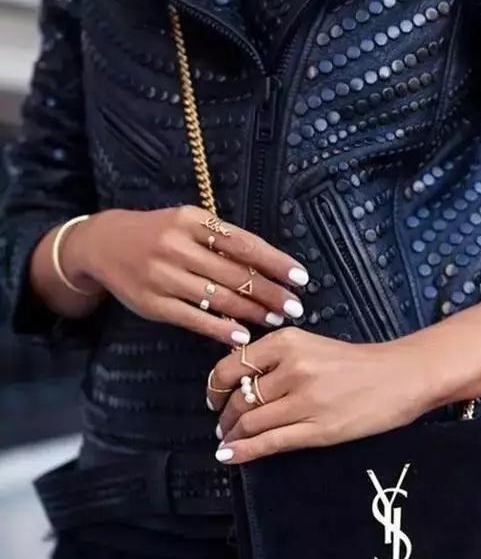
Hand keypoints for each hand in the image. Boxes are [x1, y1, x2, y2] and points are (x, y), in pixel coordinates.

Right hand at [62, 206, 308, 345]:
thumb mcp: (188, 223)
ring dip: (252, 312)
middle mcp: (178, 246)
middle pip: (235, 274)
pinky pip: (195, 319)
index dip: (275, 262)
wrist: (103, 245)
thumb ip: (223, 240)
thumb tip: (270, 266)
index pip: (244, 243)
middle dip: (270, 293)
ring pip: (218, 298)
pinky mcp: (154, 304)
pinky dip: (221, 329)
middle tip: (295, 306)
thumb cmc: (159, 234)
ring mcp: (164, 276)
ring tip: (275, 320)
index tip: (300, 278)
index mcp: (193, 221)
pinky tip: (242, 337)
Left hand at [209, 328, 431, 462]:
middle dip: (225, 417)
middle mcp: (292, 369)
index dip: (215, 388)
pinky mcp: (318, 430)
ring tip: (229, 441)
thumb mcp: (311, 346)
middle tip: (223, 427)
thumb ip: (276, 360)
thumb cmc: (357, 363)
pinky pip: (270, 442)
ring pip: (251, 422)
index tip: (214, 399)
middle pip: (239, 399)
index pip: (231, 367)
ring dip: (233, 436)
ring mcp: (304, 401)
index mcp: (287, 342)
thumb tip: (238, 384)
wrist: (401, 376)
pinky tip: (230, 456)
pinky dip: (244, 451)